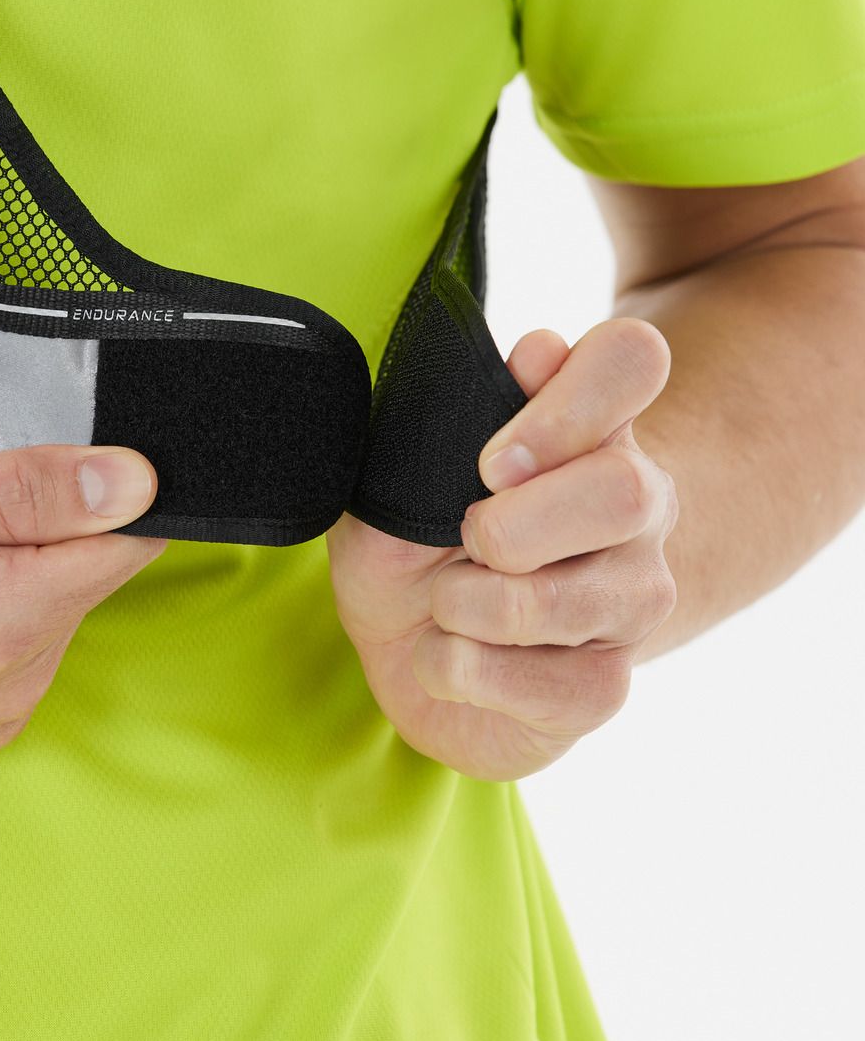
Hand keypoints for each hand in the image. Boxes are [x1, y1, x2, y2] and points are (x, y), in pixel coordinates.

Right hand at [0, 444, 164, 770]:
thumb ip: (19, 491)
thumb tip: (132, 481)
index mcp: (1, 625)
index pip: (129, 540)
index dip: (98, 490)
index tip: (32, 476)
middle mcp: (8, 689)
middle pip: (84, 574)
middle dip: (31, 530)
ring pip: (47, 610)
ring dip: (0, 573)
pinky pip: (8, 654)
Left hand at [329, 319, 677, 779]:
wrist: (410, 645)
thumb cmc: (414, 537)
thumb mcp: (403, 468)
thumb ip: (459, 411)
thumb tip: (540, 351)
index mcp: (588, 426)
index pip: (634, 361)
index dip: (569, 400)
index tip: (490, 462)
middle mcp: (636, 505)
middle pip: (626, 492)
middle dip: (510, 526)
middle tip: (461, 536)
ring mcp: (633, 599)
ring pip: (567, 601)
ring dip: (466, 606)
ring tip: (443, 603)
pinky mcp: (607, 687)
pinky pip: (552, 688)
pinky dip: (467, 673)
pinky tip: (453, 658)